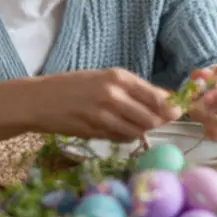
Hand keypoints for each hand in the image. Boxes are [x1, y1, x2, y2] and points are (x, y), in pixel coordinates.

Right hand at [29, 69, 182, 141]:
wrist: (38, 100)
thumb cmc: (72, 86)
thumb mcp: (104, 79)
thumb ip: (133, 90)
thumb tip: (166, 100)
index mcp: (118, 77)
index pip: (157, 96)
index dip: (171, 107)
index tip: (177, 112)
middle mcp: (113, 94)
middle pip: (151, 117)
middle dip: (157, 122)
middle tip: (154, 122)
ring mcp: (103, 115)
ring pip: (137, 131)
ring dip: (139, 131)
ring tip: (128, 123)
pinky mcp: (94, 132)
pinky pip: (120, 138)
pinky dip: (123, 137)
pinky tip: (113, 129)